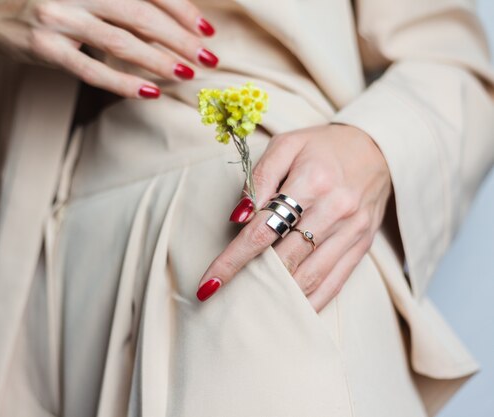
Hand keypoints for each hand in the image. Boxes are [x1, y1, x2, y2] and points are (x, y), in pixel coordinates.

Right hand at [0, 0, 217, 97]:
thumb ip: (116, 0)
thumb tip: (163, 18)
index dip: (180, 8)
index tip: (206, 29)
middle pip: (140, 14)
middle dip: (179, 38)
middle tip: (207, 58)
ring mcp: (58, 19)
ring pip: (120, 43)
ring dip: (159, 60)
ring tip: (186, 74)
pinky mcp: (45, 49)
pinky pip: (91, 71)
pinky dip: (122, 83)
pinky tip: (148, 93)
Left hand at [195, 124, 393, 310]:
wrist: (379, 148)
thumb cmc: (323, 147)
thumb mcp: (287, 145)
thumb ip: (260, 177)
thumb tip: (239, 217)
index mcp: (312, 180)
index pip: (263, 230)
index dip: (233, 260)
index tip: (209, 283)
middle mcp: (335, 209)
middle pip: (285, 258)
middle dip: (252, 281)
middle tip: (225, 297)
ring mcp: (352, 231)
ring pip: (311, 276)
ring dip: (280, 297)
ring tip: (252, 309)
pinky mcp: (362, 245)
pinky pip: (336, 282)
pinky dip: (312, 302)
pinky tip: (291, 313)